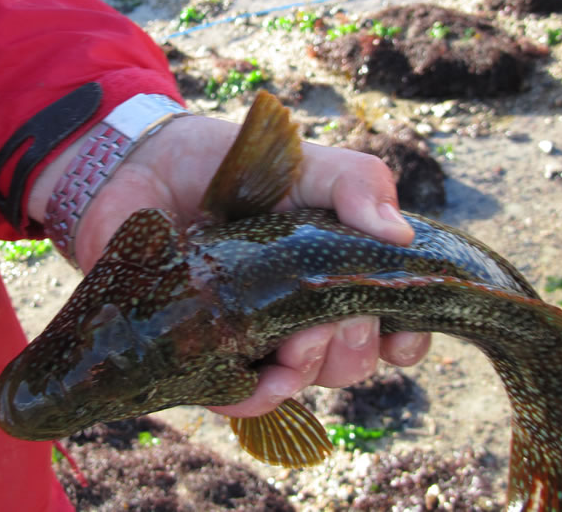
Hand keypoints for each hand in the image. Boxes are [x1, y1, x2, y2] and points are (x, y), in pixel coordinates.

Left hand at [29, 113, 431, 417]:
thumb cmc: (241, 166)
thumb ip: (359, 185)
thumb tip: (400, 236)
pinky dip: (255, 396)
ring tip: (291, 339)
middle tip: (325, 314)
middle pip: (355, 360)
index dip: (406, 338)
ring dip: (309, 368)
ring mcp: (261, 333)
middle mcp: (305, 310)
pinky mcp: (211, 349)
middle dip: (351, 346)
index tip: (400, 335)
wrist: (156, 165)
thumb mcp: (309, 165)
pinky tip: (253, 380)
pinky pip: (243, 395)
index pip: (391, 323)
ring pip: (307, 380)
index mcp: (338, 272)